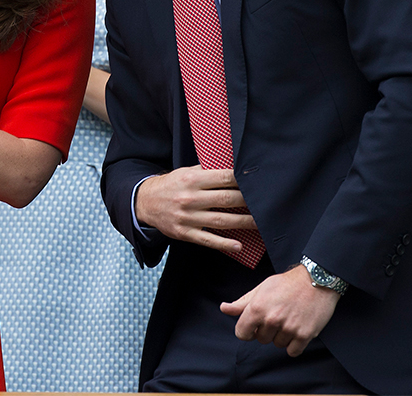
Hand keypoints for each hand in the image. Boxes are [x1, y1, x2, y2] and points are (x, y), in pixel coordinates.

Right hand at [135, 165, 256, 254]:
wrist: (145, 202)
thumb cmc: (171, 185)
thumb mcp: (185, 172)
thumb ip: (207, 170)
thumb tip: (232, 166)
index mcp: (192, 179)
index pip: (223, 178)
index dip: (242, 180)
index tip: (257, 181)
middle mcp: (190, 198)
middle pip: (226, 199)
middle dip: (248, 201)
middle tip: (265, 202)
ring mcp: (187, 217)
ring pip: (221, 221)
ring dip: (244, 223)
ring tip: (261, 223)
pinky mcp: (185, 233)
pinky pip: (208, 240)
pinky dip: (225, 244)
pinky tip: (240, 245)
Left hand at [220, 264, 339, 356]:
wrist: (316, 279)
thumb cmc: (286, 283)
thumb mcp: (261, 289)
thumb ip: (242, 303)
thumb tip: (224, 308)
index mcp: (257, 307)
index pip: (242, 333)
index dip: (247, 330)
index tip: (254, 325)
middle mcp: (271, 319)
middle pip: (261, 339)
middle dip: (267, 330)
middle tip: (277, 315)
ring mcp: (288, 328)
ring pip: (277, 344)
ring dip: (282, 336)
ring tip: (289, 318)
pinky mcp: (304, 335)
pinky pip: (292, 351)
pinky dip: (294, 344)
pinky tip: (297, 328)